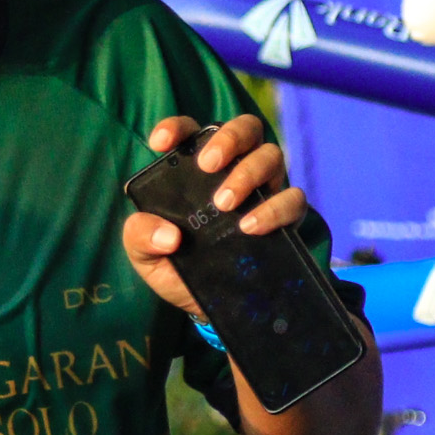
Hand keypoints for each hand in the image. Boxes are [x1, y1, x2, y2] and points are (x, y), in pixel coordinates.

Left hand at [124, 114, 303, 321]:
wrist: (203, 306)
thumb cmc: (173, 266)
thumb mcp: (144, 254)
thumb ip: (140, 236)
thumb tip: (168, 235)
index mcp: (195, 169)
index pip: (191, 131)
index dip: (177, 127)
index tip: (159, 144)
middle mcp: (234, 169)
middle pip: (245, 128)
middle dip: (228, 139)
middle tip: (208, 165)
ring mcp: (262, 190)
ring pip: (271, 156)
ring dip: (248, 173)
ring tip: (224, 204)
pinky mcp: (284, 218)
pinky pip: (293, 199)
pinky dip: (274, 208)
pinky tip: (250, 227)